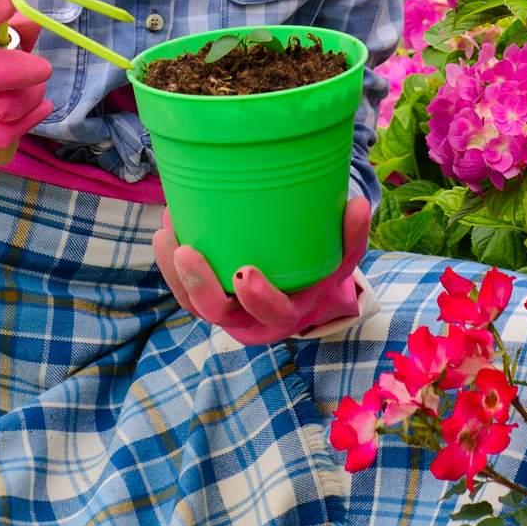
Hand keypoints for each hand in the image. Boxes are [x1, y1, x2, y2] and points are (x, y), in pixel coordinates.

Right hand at [0, 0, 53, 168]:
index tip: (7, 1)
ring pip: (10, 105)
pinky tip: (36, 109)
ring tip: (33, 91)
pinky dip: (33, 117)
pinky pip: (14, 129)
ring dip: (32, 96)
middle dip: (23, 69)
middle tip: (43, 70)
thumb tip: (33, 17)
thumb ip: (8, 38)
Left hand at [159, 197, 370, 346]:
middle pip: (218, 314)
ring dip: (174, 273)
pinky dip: (170, 265)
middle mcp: (251, 322)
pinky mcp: (208, 301)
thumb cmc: (321, 275)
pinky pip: (184, 289)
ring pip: (192, 303)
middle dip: (199, 285)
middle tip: (187, 251)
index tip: (245, 272)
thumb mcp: (341, 261)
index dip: (257, 298)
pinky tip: (167, 230)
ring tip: (166, 234)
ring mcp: (226, 314)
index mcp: (287, 315)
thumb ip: (351, 236)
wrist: (302, 299)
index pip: (271, 313)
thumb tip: (360, 203)